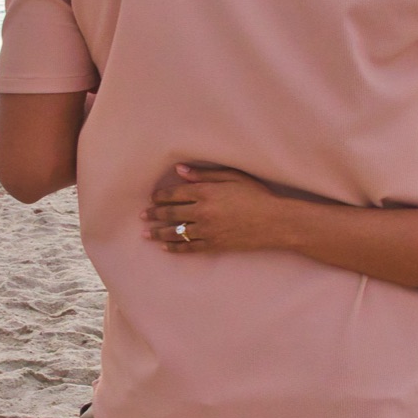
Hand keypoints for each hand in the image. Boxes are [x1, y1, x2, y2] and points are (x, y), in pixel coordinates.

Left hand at [144, 164, 286, 253]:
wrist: (274, 222)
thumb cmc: (256, 195)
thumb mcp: (233, 177)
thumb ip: (204, 174)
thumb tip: (180, 170)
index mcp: (206, 192)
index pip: (175, 194)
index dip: (161, 196)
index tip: (152, 198)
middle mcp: (202, 211)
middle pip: (171, 213)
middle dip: (154, 214)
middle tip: (142, 216)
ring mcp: (207, 230)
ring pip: (176, 232)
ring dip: (158, 232)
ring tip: (146, 233)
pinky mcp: (214, 245)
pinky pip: (189, 247)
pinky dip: (175, 247)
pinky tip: (165, 246)